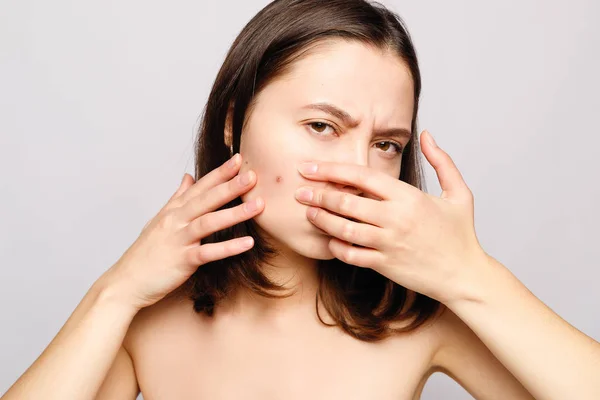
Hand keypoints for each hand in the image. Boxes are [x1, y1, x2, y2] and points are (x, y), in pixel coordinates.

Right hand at [100, 153, 264, 310]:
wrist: (126, 282)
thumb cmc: (146, 253)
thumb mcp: (160, 220)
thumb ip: (177, 198)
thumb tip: (188, 177)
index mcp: (173, 211)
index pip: (199, 187)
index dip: (219, 173)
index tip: (238, 159)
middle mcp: (176, 221)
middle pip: (206, 199)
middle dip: (230, 186)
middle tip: (253, 175)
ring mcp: (178, 240)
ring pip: (209, 222)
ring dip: (235, 213)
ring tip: (258, 205)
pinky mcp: (182, 261)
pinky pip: (208, 252)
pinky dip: (229, 248)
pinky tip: (248, 243)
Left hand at [293, 130, 486, 304]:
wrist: (465, 275)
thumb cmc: (461, 234)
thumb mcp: (459, 193)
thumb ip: (442, 161)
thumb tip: (427, 134)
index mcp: (408, 197)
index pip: (361, 176)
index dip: (331, 170)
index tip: (310, 168)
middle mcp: (394, 219)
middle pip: (346, 202)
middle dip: (318, 194)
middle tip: (298, 191)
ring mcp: (388, 243)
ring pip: (343, 229)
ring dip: (321, 219)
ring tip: (308, 212)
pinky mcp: (384, 265)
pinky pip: (351, 255)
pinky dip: (336, 247)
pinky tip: (329, 240)